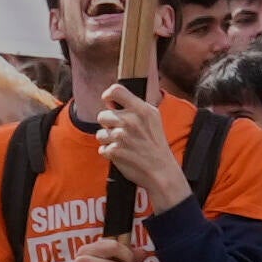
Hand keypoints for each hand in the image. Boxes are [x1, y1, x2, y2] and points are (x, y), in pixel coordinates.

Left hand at [90, 85, 192, 215]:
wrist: (161, 170)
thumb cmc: (156, 144)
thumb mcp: (153, 119)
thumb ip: (135, 107)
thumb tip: (111, 99)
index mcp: (142, 109)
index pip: (116, 90)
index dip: (108, 95)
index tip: (109, 102)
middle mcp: (131, 120)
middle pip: (103, 115)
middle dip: (108, 125)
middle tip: (122, 133)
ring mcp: (122, 136)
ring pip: (100, 134)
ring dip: (108, 141)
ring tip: (124, 145)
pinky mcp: (114, 151)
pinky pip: (102, 149)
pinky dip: (110, 153)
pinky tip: (123, 154)